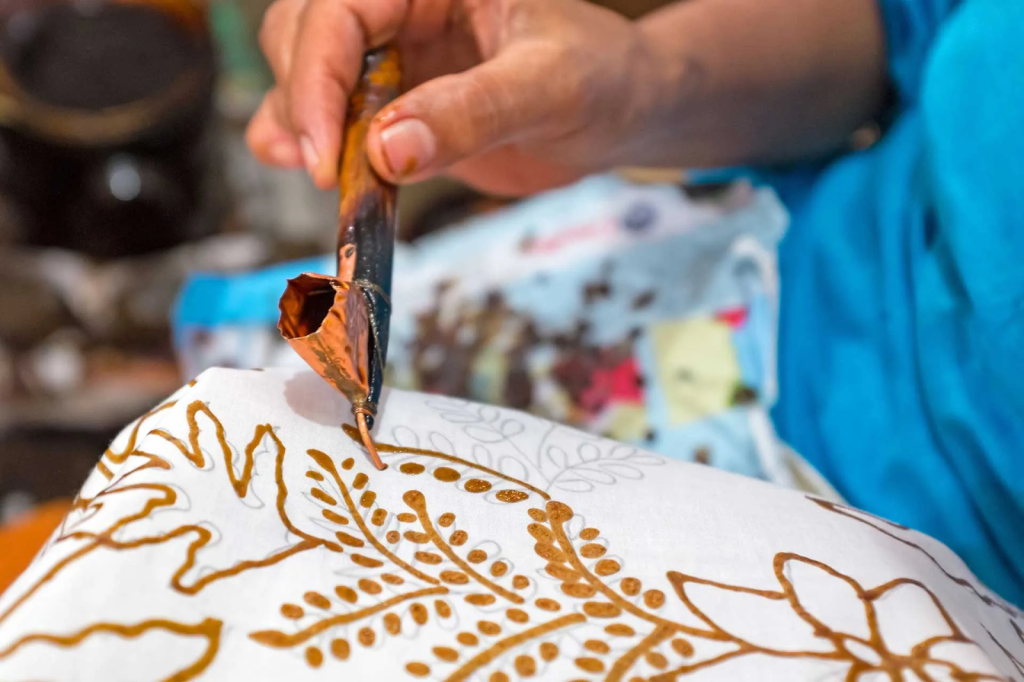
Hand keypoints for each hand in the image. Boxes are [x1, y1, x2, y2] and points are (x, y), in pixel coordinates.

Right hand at [246, 0, 662, 195]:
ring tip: (319, 172)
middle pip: (305, 32)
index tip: (326, 151)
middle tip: (326, 169)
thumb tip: (387, 150)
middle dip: (303, 98)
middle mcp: (403, 8)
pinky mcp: (395, 103)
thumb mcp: (549, 88)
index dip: (317, 75)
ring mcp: (395, 55)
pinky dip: (311, 142)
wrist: (620, 113)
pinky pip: (334, 116)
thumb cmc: (601, 78)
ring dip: (296, 122)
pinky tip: (317, 169)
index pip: (344, 8)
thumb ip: (473, 112)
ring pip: (306, 71)